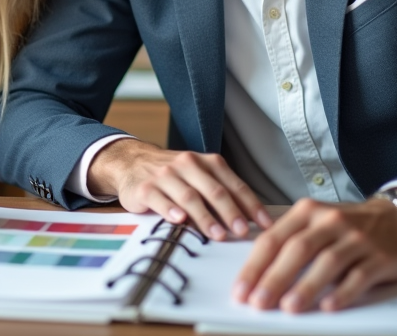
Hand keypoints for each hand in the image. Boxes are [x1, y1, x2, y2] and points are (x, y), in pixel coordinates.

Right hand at [88, 139, 272, 239]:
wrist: (132, 162)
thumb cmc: (172, 175)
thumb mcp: (197, 176)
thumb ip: (219, 193)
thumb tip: (248, 221)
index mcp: (206, 162)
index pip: (233, 184)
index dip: (251, 205)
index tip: (264, 224)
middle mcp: (187, 164)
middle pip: (214, 190)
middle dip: (231, 212)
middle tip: (242, 231)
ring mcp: (165, 175)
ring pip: (189, 196)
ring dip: (205, 217)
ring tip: (217, 234)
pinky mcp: (146, 187)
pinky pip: (160, 199)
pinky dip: (170, 210)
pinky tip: (179, 220)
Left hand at [233, 197, 396, 312]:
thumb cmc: (347, 225)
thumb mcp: (315, 222)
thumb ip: (288, 240)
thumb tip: (255, 274)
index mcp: (307, 212)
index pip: (274, 239)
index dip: (255, 266)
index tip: (240, 291)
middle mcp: (330, 221)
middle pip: (297, 249)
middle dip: (274, 278)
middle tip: (258, 303)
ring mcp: (356, 238)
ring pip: (327, 262)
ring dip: (306, 286)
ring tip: (289, 307)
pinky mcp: (380, 256)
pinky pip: (359, 275)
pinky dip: (343, 292)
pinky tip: (328, 306)